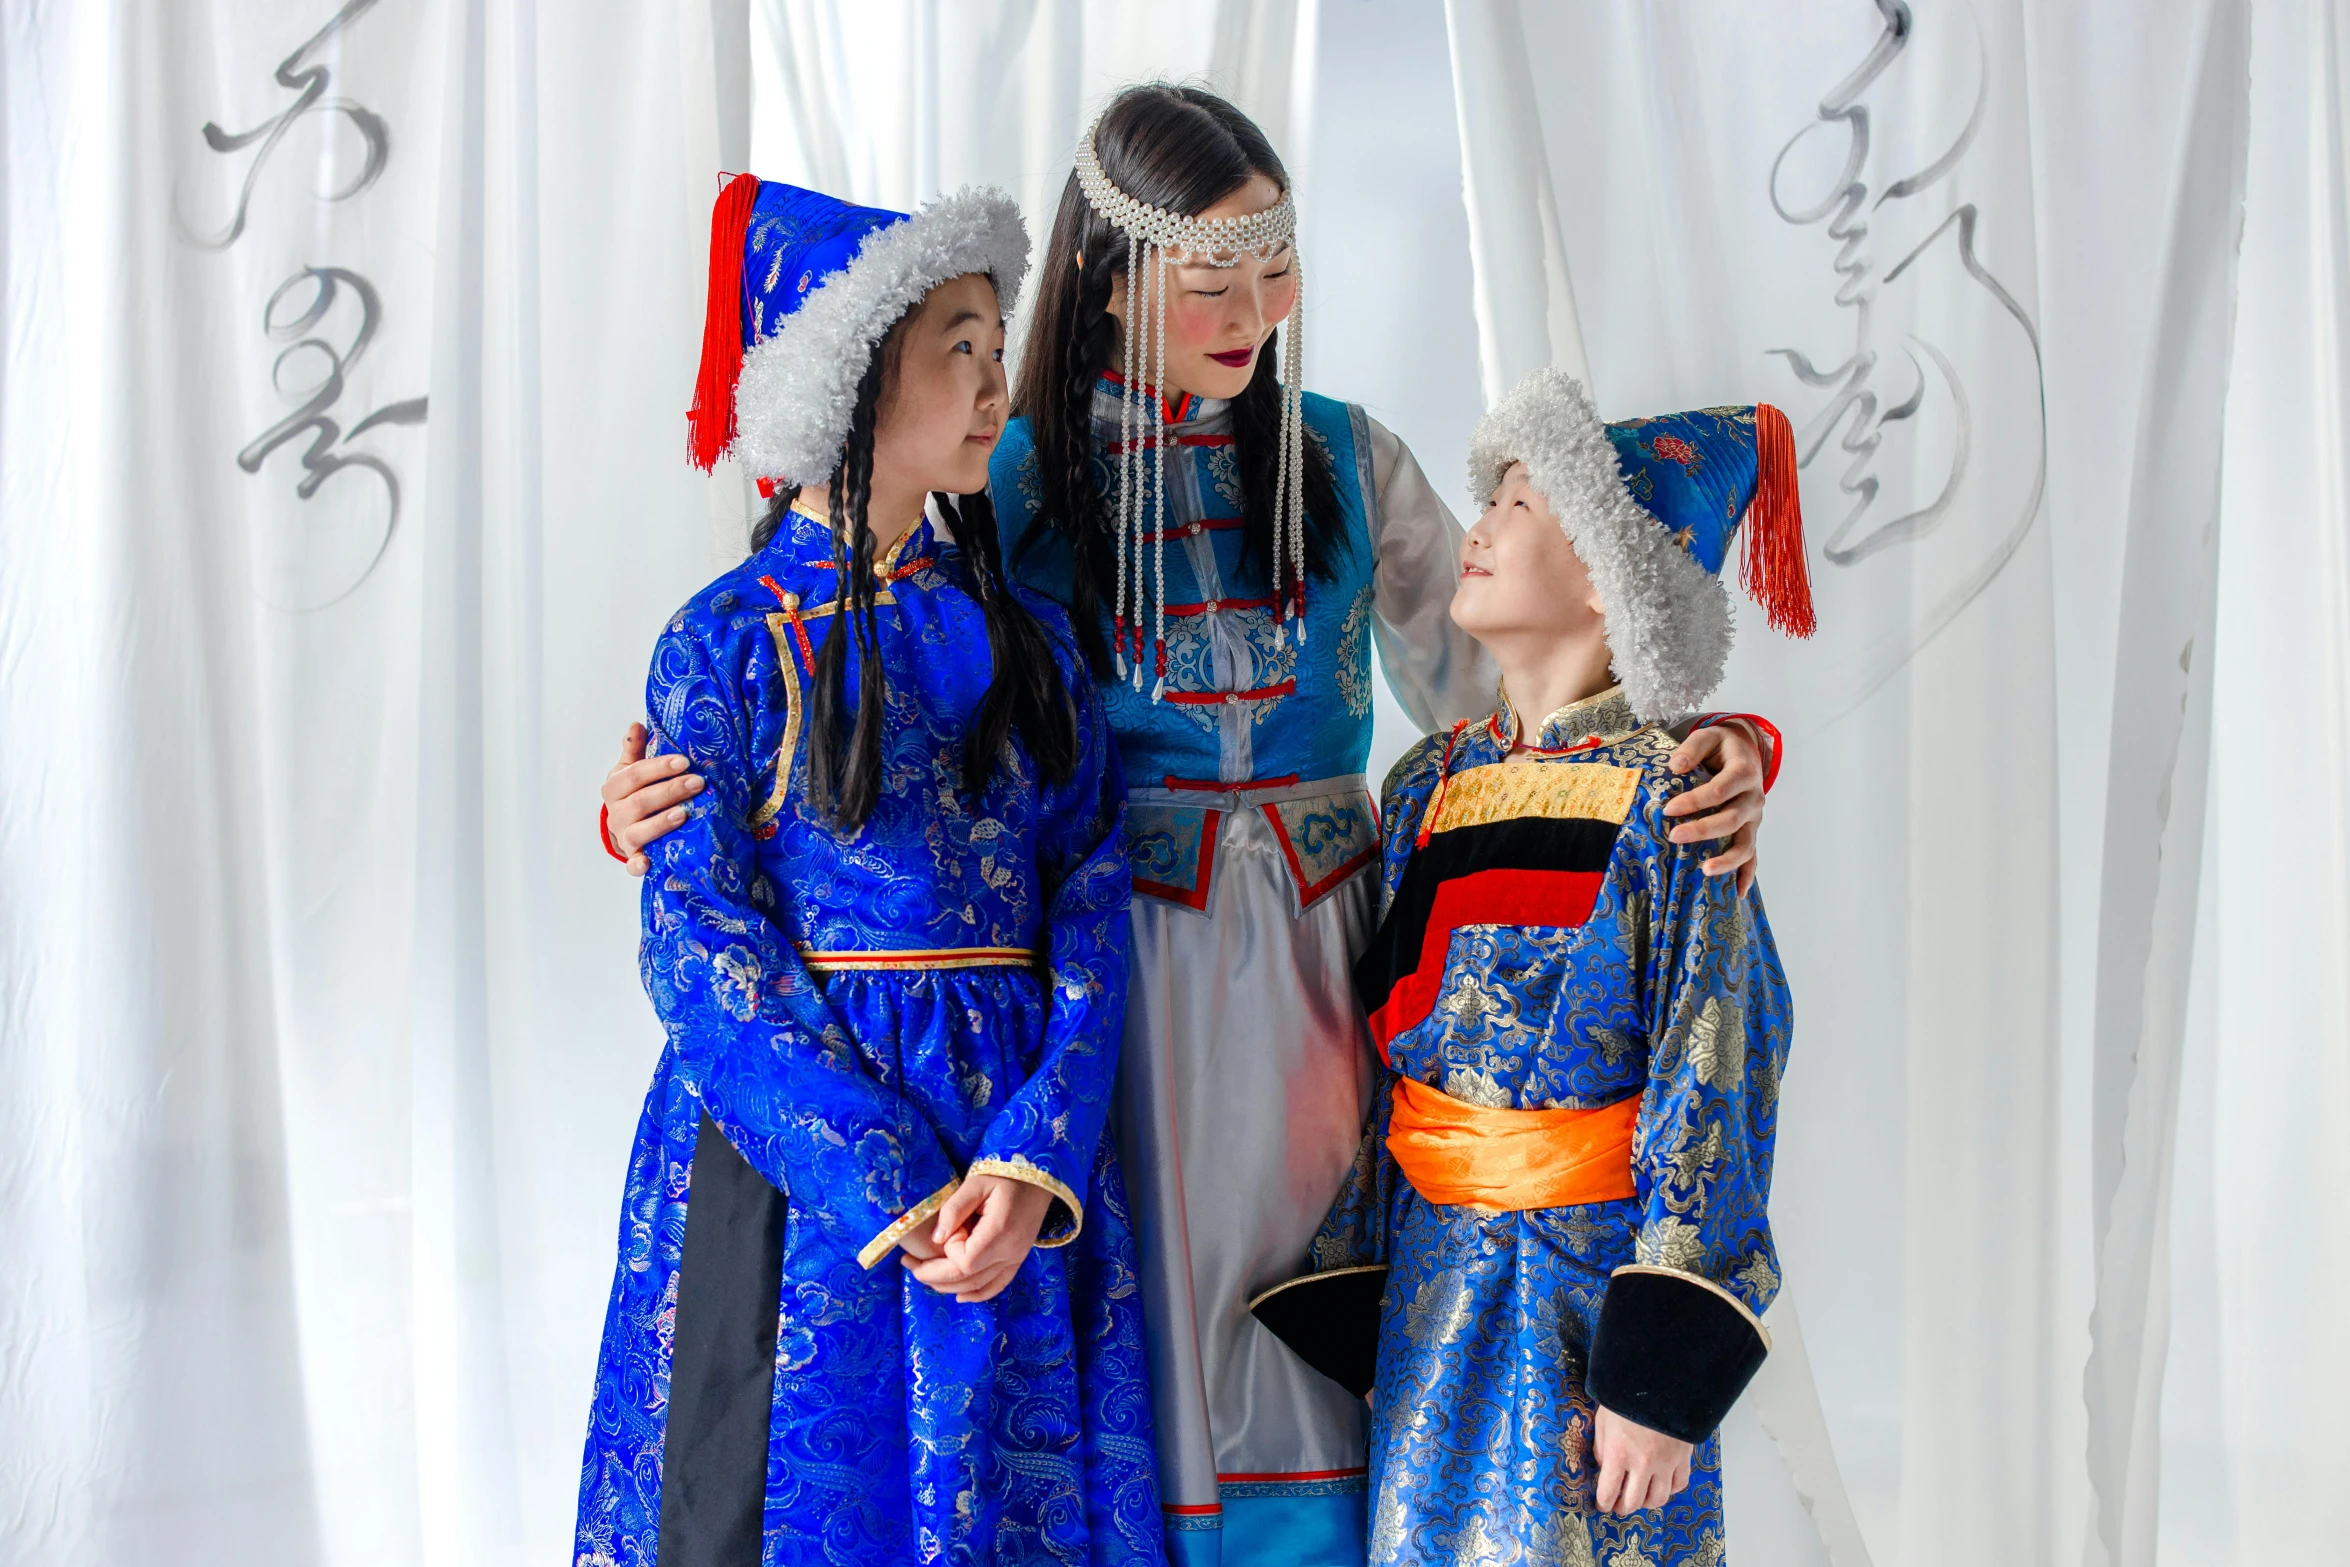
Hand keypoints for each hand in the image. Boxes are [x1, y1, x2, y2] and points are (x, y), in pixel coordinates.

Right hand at [601, 722, 703, 876]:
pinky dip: (638, 865)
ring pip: (638, 831)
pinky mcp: (632, 857)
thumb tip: (636, 725)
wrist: (624, 826)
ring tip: (684, 813)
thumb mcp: (631, 770)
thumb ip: (634, 750)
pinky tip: (649, 863)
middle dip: (670, 791)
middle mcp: (616, 813)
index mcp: (614, 788)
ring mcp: (623, 837)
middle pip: (640, 802)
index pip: (635, 775)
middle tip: (698, 783)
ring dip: (660, 823)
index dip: (659, 768)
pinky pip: (632, 864)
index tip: (685, 761)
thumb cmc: (633, 793)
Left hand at [901, 1173, 1053, 1303]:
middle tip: (908, 1264)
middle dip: (933, 1276)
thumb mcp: (976, 1183)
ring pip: (979, 1287)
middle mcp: (1011, 1252)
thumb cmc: (1005, 1175)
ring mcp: (1016, 1259)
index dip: (948, 1252)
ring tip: (923, 1274)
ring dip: (948, 1287)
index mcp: (1000, 1232)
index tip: (946, 1231)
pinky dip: (977, 1294)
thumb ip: (954, 1210)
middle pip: (967, 1280)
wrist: (1039, 1178)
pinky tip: (959, 1295)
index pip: (965, 1261)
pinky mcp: (1017, 1260)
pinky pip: (997, 1286)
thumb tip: (935, 1239)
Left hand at [1591, 1405, 1694, 1515]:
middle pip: (1633, 1501)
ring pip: (1658, 1499)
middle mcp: (1642, 1464)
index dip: (1603, 1503)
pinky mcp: (1683, 1457)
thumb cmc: (1627, 1394)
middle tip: (1618, 1506)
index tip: (1601, 1505)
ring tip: (1640, 1499)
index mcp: (1618, 1453)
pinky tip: (1663, 1485)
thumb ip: (1602, 1446)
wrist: (1661, 1381)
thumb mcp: (1603, 1418)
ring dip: (1647, 1503)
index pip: (1608, 1491)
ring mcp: (1665, 1463)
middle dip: (1623, 1508)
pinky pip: (1679, 1484)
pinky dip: (1670, 1490)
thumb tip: (1605, 1466)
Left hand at [1663, 720, 1767, 893]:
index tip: (1668, 809)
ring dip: (1727, 860)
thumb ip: (1692, 748)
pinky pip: (1752, 856)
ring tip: (1704, 870)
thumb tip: (1675, 766)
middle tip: (1674, 836)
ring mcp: (1754, 818)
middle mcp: (1753, 798)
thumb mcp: (1708, 736)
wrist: (1744, 750)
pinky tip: (1738, 893)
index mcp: (1744, 772)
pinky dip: (1747, 875)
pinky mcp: (1751, 831)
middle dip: (1703, 830)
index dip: (1695, 801)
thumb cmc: (1721, 746)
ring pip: (1746, 843)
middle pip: (1731, 819)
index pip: (1720, 790)